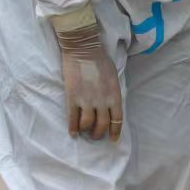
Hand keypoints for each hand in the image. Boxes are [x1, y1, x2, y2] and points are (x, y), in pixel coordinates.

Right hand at [52, 9, 122, 141]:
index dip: (115, 131)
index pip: (117, 119)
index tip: (113, 139)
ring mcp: (86, 100)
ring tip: (84, 132)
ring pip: (87, 124)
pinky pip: (72, 118)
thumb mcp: (114, 77)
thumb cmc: (100, 60)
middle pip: (102, 125)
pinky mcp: (72, 97)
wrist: (83, 49)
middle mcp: (102, 100)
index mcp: (114, 95)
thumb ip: (113, 92)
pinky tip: (73, 133)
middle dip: (99, 134)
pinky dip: (73, 128)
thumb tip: (110, 106)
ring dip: (86, 131)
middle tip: (95, 136)